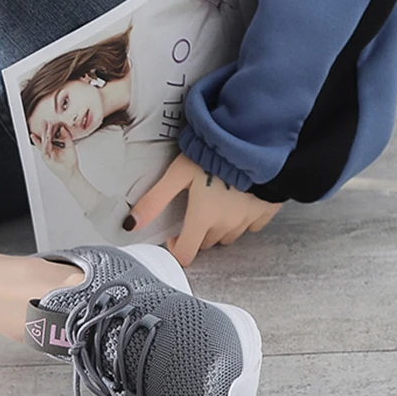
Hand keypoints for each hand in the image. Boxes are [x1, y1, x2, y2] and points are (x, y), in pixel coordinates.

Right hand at [35, 120, 79, 185]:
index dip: (46, 130)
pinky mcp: (47, 160)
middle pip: (45, 139)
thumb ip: (67, 137)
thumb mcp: (70, 146)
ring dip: (45, 135)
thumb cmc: (71, 162)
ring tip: (46, 127)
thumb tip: (63, 128)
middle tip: (44, 121)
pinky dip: (45, 144)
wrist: (72, 172)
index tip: (46, 123)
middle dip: (44, 130)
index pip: (48, 138)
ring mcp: (47, 155)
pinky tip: (46, 139)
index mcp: (53, 148)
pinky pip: (45, 150)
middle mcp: (49, 151)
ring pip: (44, 143)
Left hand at [128, 152, 281, 267]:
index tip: (174, 235)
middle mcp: (226, 225)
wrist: (253, 141)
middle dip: (196, 232)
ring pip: (228, 236)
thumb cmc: (214, 155)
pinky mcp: (266, 211)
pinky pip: (252, 225)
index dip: (177, 247)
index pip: (187, 253)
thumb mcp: (177, 174)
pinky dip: (243, 219)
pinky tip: (238, 201)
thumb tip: (130, 224)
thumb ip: (154, 200)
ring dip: (218, 227)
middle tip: (193, 209)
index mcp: (203, 219)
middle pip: (206, 243)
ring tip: (215, 202)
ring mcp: (248, 220)